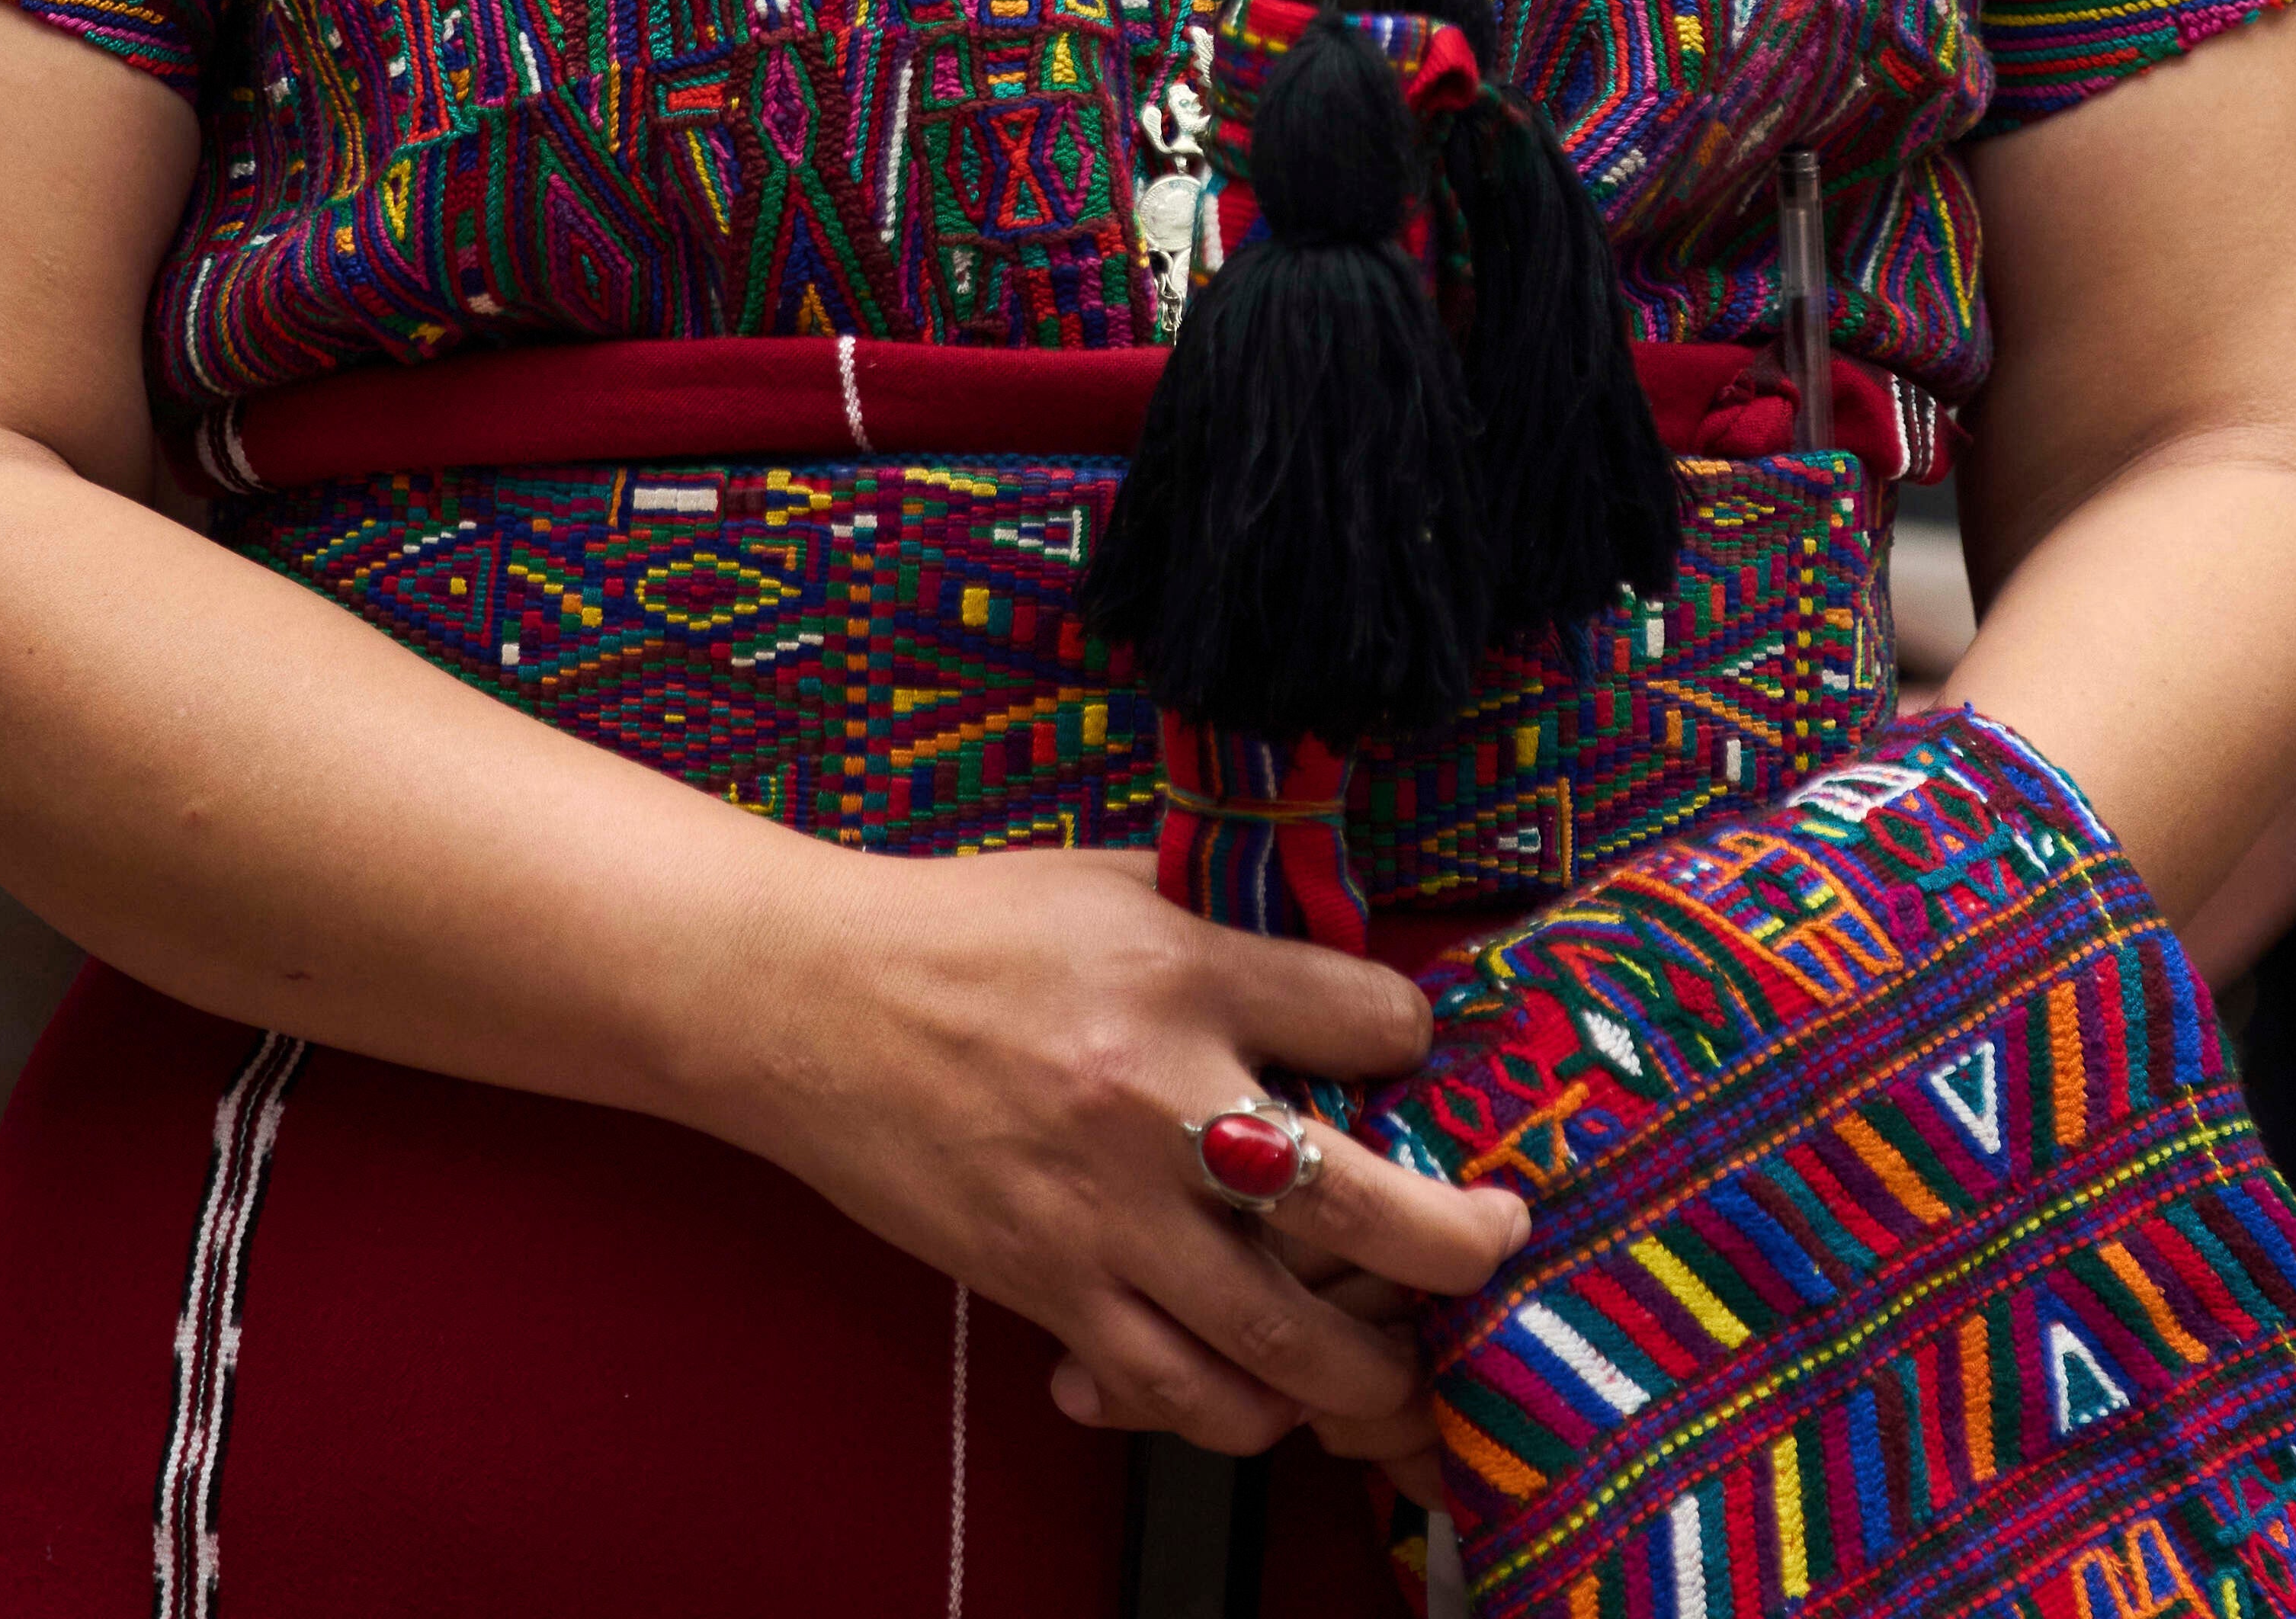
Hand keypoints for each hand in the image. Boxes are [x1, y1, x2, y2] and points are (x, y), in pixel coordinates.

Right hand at [703, 849, 1528, 1464]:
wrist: (804, 1004)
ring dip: (1365, 1367)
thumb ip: (1234, 925)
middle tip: (1492, 1242)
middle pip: (1361, 1206)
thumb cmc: (965, 933)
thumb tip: (1349, 964)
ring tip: (1398, 1361)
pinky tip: (1266, 1392)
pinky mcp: (1046, 1285)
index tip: (1414, 1052)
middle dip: (1458, 1243)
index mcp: (1181, 971)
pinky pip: (1171, 1388)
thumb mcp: (1115, 886)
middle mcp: (1156, 1101)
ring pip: (1276, 1338)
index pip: (1373, 1020)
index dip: (1415, 1038)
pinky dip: (1239, 1410)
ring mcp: (1101, 1211)